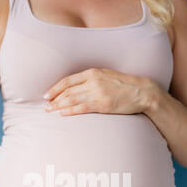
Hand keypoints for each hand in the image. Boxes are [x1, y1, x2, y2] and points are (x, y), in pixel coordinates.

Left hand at [43, 67, 157, 115]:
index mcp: (93, 72)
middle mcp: (93, 81)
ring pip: (72, 99)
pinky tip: (62, 114)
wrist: (142, 92)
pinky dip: (70, 111)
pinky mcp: (103, 104)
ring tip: (50, 111)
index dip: (55, 88)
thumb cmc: (124, 85)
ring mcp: (98, 92)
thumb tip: (77, 86)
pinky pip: (82, 108)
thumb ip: (92, 79)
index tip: (46, 95)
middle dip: (54, 98)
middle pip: (67, 90)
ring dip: (58, 105)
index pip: (68, 80)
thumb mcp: (106, 76)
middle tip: (45, 106)